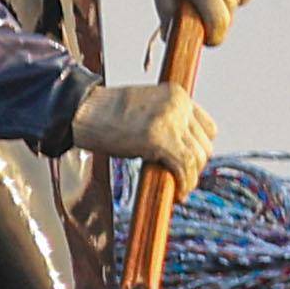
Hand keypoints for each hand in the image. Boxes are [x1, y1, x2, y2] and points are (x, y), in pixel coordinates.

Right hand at [74, 79, 217, 192]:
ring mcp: (171, 122)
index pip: (208, 127)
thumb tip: (177, 148)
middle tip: (181, 178)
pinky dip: (185, 183)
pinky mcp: (161, 139)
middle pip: (205, 144)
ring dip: (191, 177)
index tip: (189, 161)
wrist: (81, 111)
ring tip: (180, 188)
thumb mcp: (143, 108)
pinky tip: (179, 193)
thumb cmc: (103, 113)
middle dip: (196, 165)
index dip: (200, 148)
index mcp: (177, 95)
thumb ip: (165, 120)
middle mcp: (179, 106)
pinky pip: (184, 167)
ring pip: (198, 157)